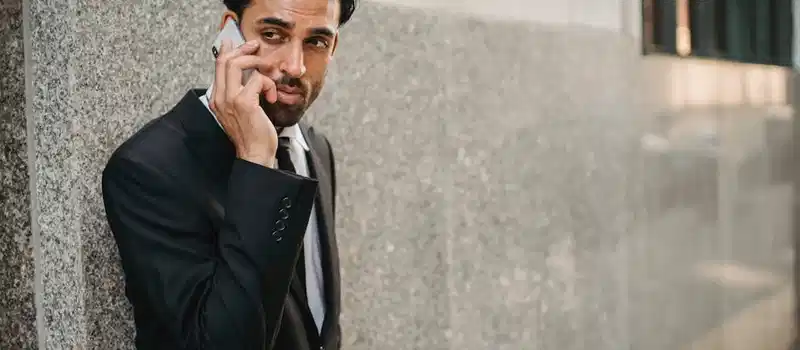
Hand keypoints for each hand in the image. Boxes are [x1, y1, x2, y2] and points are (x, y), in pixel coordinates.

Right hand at [209, 39, 279, 167]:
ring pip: (238, 65)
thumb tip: (248, 74)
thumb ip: (241, 92)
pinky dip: (268, 85)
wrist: (255, 154)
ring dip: (258, 66)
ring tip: (269, 79)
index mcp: (217, 98)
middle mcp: (220, 97)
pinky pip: (257, 79)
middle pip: (225, 60)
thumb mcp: (242, 110)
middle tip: (257, 49)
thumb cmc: (252, 134)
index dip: (228, 50)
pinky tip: (271, 97)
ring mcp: (230, 99)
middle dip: (244, 51)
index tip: (237, 42)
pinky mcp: (244, 102)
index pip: (218, 66)